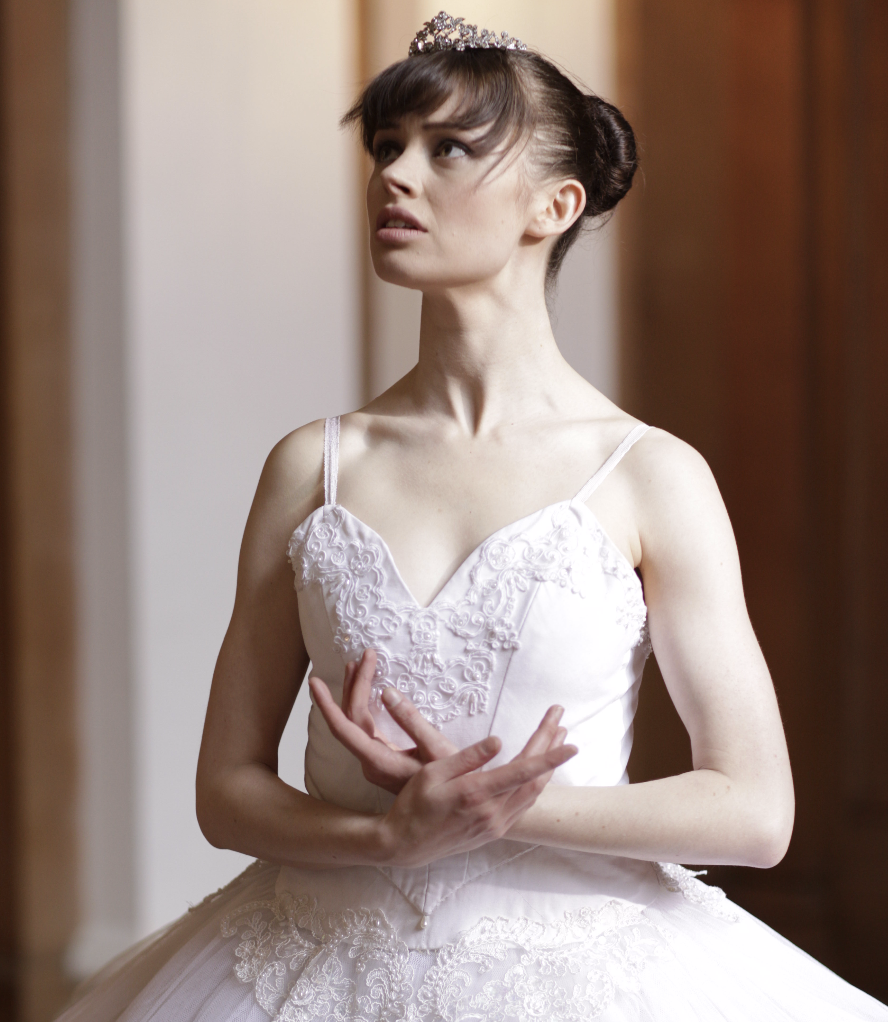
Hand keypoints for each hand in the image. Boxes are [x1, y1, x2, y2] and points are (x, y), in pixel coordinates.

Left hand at [309, 650, 450, 792]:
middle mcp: (371, 762)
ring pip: (356, 723)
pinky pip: (365, 729)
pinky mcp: (383, 759)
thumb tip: (387, 692)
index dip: (327, 705)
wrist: (456, 810)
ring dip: (356, 693)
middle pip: (351, 719)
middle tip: (361, 657)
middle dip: (353, 685)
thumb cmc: (452, 783)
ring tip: (357, 666)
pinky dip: (365, 705)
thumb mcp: (437, 749)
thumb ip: (411, 721)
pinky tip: (370, 692)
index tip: (314, 683)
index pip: (344, 728)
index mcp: (379, 761)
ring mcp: (376, 762)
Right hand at [375, 718, 576, 867]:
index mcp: (476, 793)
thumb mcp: (433, 772)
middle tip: (563, 725)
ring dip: (547, 770)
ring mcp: (495, 825)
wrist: (404, 845)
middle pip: (534, 781)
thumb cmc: (414, 804)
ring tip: (556, 743)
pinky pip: (522, 807)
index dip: (548, 756)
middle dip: (552, 752)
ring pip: (532, 796)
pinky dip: (534, 786)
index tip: (570, 744)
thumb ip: (468, 757)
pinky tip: (538, 773)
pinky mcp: (493, 832)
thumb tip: (498, 741)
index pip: (522, 771)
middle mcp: (491, 812)